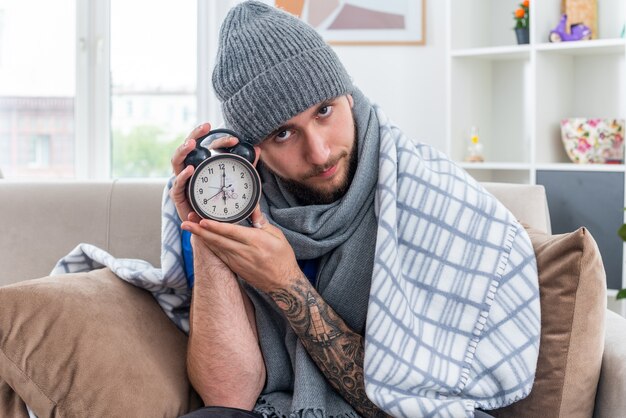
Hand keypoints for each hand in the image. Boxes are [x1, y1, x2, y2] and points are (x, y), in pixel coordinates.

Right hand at [170, 123, 241, 222]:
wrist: (212, 227)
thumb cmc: (223, 204)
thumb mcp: (238, 183)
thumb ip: (245, 167)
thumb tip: (257, 150)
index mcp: (204, 164)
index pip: (210, 146)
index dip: (221, 140)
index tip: (235, 140)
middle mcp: (191, 169)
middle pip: (189, 147)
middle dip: (196, 134)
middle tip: (206, 126)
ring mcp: (183, 181)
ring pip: (177, 161)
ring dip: (183, 151)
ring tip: (191, 144)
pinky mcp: (179, 196)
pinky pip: (177, 184)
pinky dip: (183, 176)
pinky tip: (190, 170)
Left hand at [181, 205, 301, 292]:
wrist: (282, 284)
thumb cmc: (282, 258)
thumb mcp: (278, 237)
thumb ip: (262, 222)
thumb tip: (253, 208)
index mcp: (256, 242)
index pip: (231, 232)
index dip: (215, 227)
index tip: (202, 220)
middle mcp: (244, 252)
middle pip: (218, 240)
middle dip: (200, 231)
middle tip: (185, 222)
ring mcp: (237, 262)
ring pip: (215, 247)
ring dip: (201, 237)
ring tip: (188, 227)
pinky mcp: (234, 267)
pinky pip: (219, 254)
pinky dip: (209, 246)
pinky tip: (200, 238)